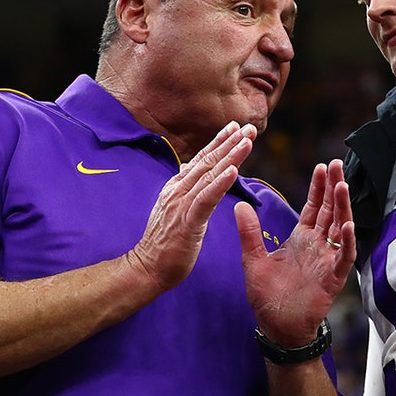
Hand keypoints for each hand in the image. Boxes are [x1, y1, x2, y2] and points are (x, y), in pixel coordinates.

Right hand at [127, 121, 254, 292]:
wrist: (147, 268)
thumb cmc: (163, 243)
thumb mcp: (172, 209)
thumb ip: (182, 187)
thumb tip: (188, 167)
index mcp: (176, 188)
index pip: (201, 160)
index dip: (218, 142)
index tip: (235, 127)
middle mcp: (178, 191)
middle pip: (208, 162)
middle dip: (229, 142)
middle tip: (248, 127)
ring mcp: (181, 205)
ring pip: (209, 175)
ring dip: (230, 156)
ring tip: (247, 141)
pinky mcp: (187, 222)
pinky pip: (206, 199)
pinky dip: (220, 183)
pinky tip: (234, 171)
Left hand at [236, 159, 355, 345]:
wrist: (277, 328)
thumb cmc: (267, 297)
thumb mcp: (252, 260)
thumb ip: (250, 233)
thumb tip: (239, 205)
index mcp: (301, 239)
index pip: (313, 207)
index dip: (318, 187)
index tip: (321, 166)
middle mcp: (318, 246)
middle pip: (329, 211)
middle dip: (333, 187)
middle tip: (336, 164)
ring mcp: (327, 260)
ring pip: (340, 227)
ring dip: (342, 207)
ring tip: (342, 185)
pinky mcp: (333, 278)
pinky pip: (344, 256)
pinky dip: (347, 241)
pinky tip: (348, 225)